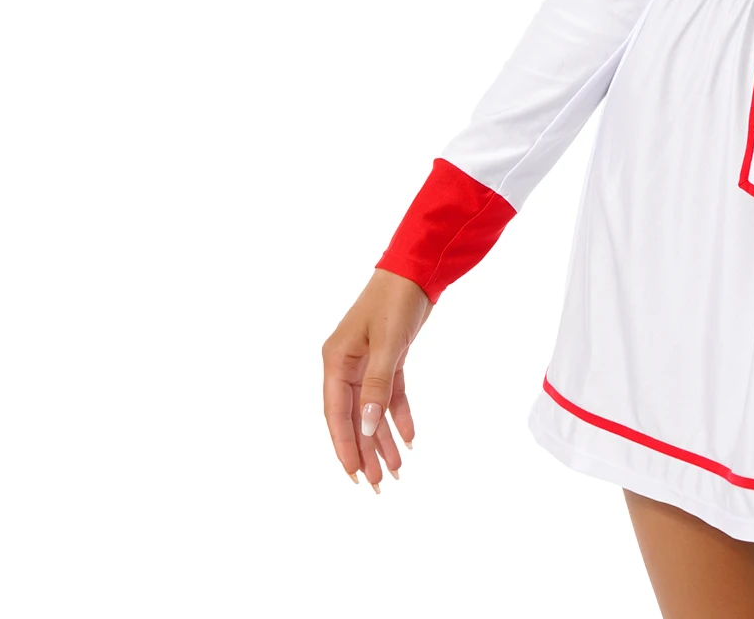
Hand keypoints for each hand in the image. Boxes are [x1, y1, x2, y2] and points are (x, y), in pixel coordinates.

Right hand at [321, 268, 432, 489]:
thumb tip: (365, 426)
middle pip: (354, 416)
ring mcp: (367, 361)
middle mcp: (347, 364)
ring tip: (395, 470)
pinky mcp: (388, 357)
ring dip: (383, 438)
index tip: (354, 475)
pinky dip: (399, 415)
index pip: (336, 413)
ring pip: (373, 409)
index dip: (344, 445)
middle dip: (365, 451)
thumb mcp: (387, 344)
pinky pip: (391, 394)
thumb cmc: (395, 301)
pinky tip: (408, 438)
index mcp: (336, 360)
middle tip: (378, 484)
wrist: (417, 269)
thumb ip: (376, 386)